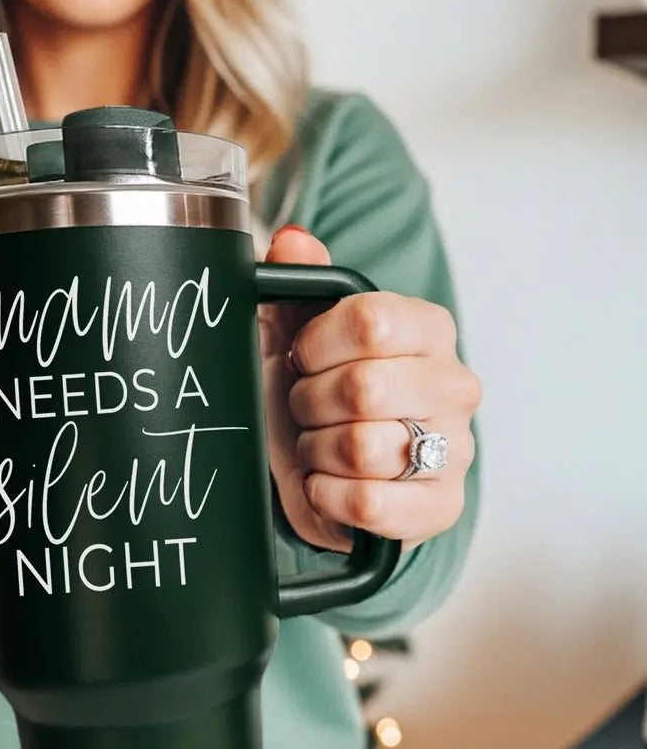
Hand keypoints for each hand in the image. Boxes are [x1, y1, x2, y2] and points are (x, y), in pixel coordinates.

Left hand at [259, 226, 480, 553]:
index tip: (301, 358)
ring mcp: (456, 448)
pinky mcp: (440, 507)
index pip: (371, 321)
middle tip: (306, 409)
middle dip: (310, 404)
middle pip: (363, 389)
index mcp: (427, 328)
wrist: (314, 472)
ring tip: (319, 447)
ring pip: (361, 448)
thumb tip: (291, 241)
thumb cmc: (311, 392)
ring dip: (316, 452)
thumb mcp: (291, 331)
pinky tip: (326, 485)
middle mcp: (455, 384)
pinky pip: (370, 504)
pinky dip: (328, 496)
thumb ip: (297, 280)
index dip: (315, 346)